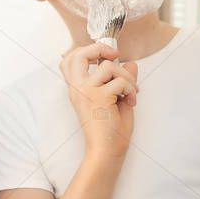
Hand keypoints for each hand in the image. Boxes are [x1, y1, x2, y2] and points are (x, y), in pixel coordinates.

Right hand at [59, 42, 137, 159]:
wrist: (107, 149)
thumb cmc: (109, 129)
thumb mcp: (115, 99)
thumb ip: (120, 79)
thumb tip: (131, 63)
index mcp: (76, 88)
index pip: (68, 59)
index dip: (85, 50)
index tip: (103, 55)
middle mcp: (77, 88)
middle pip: (79, 54)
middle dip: (100, 48)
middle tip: (115, 56)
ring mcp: (86, 91)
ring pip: (108, 66)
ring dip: (126, 77)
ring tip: (131, 92)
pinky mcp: (99, 97)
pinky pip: (121, 81)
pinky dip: (131, 90)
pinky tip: (131, 102)